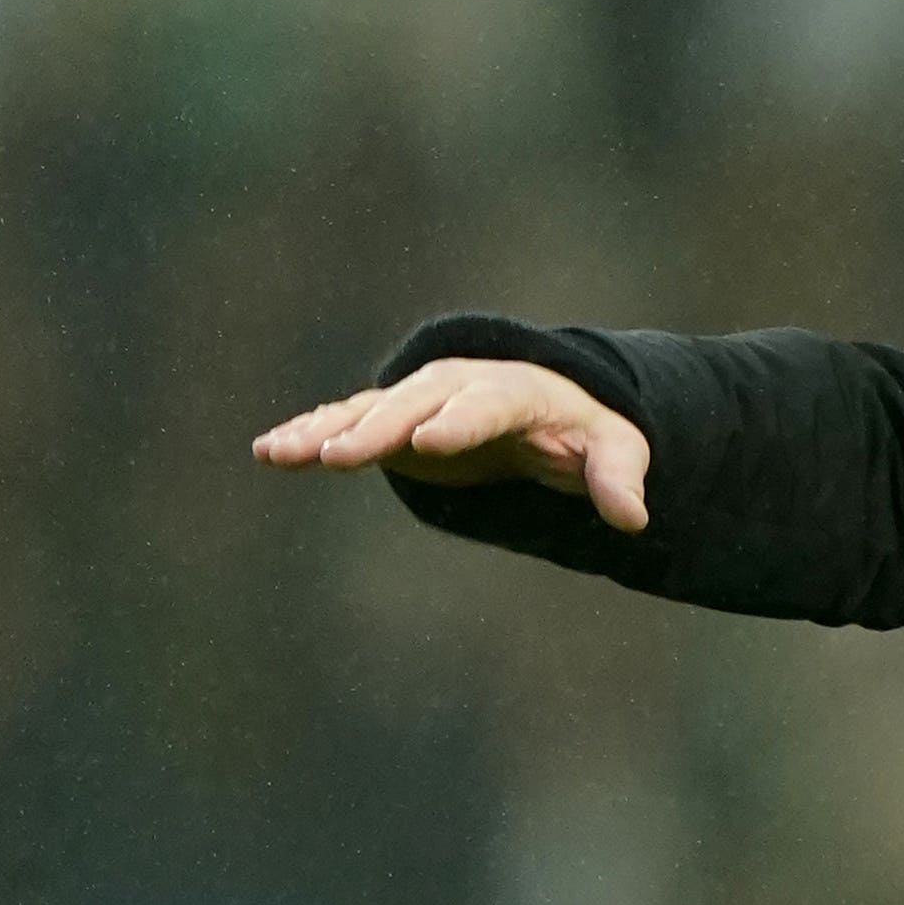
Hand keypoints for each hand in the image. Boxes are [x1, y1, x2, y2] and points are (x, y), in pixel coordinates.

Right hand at [252, 356, 652, 533]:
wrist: (545, 403)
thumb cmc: (582, 427)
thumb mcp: (615, 447)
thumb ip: (618, 478)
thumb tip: (634, 518)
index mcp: (512, 392)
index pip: (485, 406)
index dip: (458, 424)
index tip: (427, 442)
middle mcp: (456, 387)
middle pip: (413, 406)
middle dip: (375, 428)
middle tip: (338, 454)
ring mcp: (417, 401)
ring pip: (366, 412)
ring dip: (324, 431)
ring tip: (282, 453)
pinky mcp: (389, 421)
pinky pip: (344, 423)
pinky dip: (309, 433)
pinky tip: (269, 450)